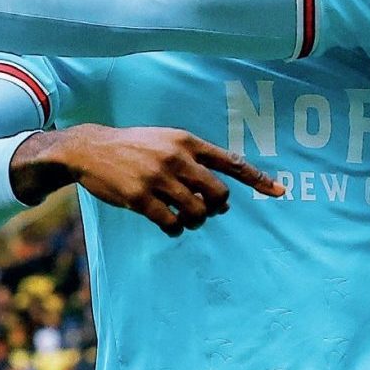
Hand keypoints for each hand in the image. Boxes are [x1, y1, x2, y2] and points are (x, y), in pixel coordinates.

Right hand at [10, 125, 283, 235]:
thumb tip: (222, 196)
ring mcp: (158, 178)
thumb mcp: (166, 140)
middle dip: (216, 208)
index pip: (231, 162)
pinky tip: (170, 225)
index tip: (280, 192)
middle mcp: (176, 158)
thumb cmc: (133, 148)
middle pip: (218, 195)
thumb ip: (193, 159)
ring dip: (195, 222)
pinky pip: (172, 223)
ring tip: (185, 219)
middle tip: (204, 210)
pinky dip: (176, 229)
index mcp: (186, 142)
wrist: (89, 148)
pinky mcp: (140, 197)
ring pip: (197, 213)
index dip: (257, 179)